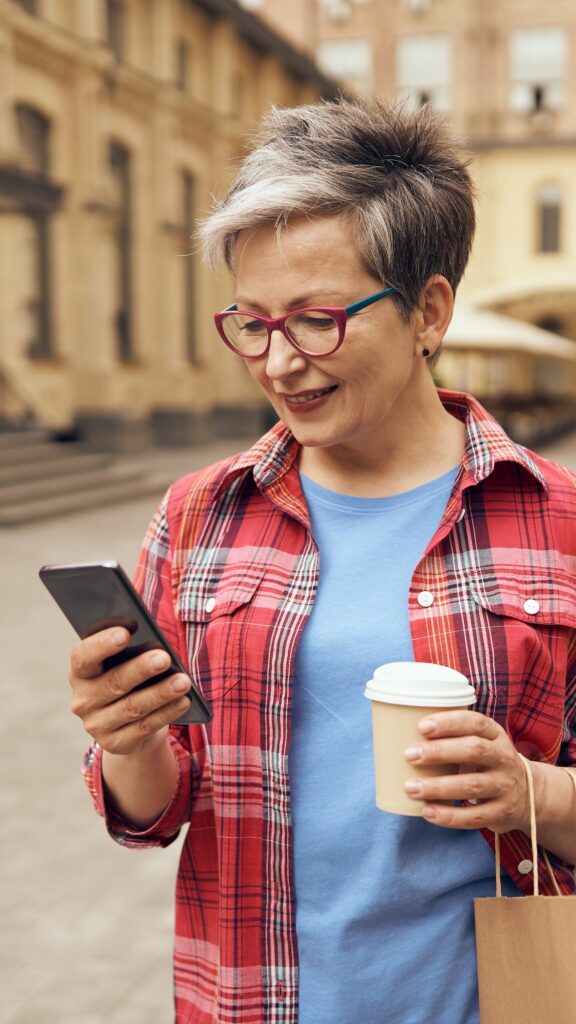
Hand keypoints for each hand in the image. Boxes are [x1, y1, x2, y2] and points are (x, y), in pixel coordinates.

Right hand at [68, 627, 190, 755]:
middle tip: (164, 658)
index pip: (83, 657)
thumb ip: (131, 650)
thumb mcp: (123, 662)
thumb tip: (155, 645)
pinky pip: (145, 727)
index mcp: (80, 672)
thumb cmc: (127, 677)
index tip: (125, 633)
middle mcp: (83, 700)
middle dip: (141, 669)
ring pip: (133, 707)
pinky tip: (184, 701)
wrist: (127, 722)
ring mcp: (96, 725)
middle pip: (113, 682)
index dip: (102, 644)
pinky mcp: (115, 743)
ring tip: (183, 681)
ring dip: (161, 693)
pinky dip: (166, 713)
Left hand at [403, 710, 529, 832]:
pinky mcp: (501, 812)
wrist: (529, 794)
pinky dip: (449, 816)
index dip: (449, 722)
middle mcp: (504, 758)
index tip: (421, 726)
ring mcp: (505, 786)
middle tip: (409, 754)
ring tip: (410, 788)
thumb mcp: (481, 742)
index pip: (475, 722)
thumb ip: (453, 738)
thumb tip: (399, 732)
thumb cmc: (487, 762)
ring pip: (472, 786)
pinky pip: (474, 816)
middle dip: (439, 752)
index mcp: (495, 735)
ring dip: (438, 787)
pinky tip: (427, 812)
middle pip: (474, 751)